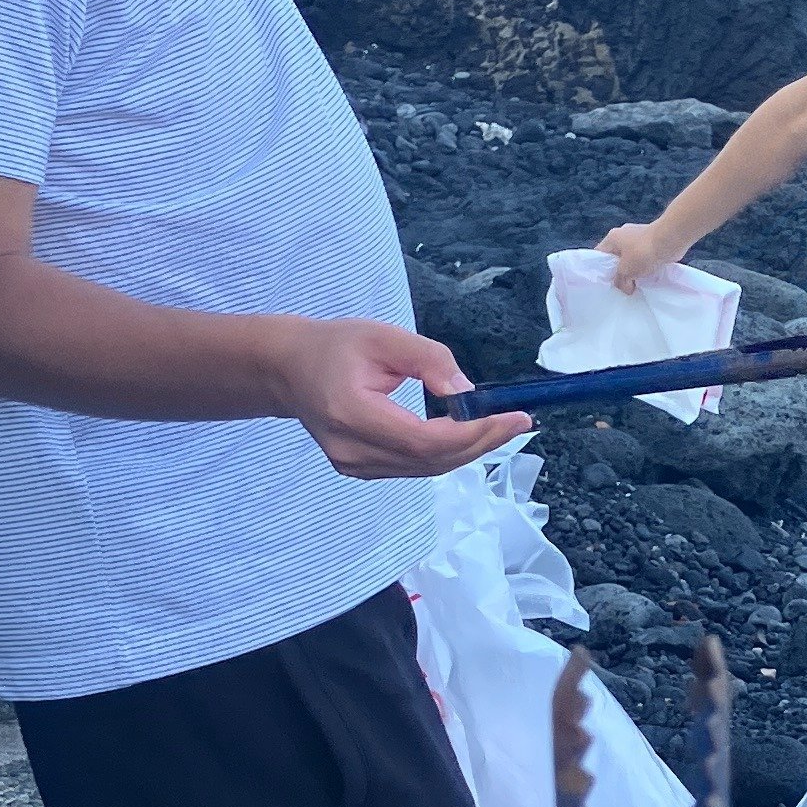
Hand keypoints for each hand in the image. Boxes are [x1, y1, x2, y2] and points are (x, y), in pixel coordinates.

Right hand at [279, 317, 525, 475]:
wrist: (289, 369)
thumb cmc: (335, 345)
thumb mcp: (384, 336)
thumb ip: (429, 360)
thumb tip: (467, 392)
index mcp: (353, 413)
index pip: (425, 440)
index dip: (474, 434)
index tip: (513, 417)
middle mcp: (352, 450)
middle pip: (431, 461)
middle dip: (481, 443)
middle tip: (517, 422)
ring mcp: (353, 466)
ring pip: (426, 469)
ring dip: (468, 450)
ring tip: (500, 426)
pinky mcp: (359, 470)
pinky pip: (414, 468)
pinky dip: (446, 454)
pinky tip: (468, 435)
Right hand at [598, 218, 685, 292]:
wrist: (670, 240)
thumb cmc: (642, 252)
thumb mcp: (626, 270)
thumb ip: (621, 281)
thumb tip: (626, 288)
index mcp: (613, 238)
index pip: (600, 255)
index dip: (600, 270)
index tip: (605, 284)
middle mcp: (624, 236)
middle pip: (616, 259)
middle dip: (620, 274)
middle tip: (621, 288)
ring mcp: (639, 239)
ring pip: (631, 261)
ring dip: (634, 273)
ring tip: (635, 287)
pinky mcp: (652, 244)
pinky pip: (644, 260)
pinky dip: (645, 269)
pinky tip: (647, 280)